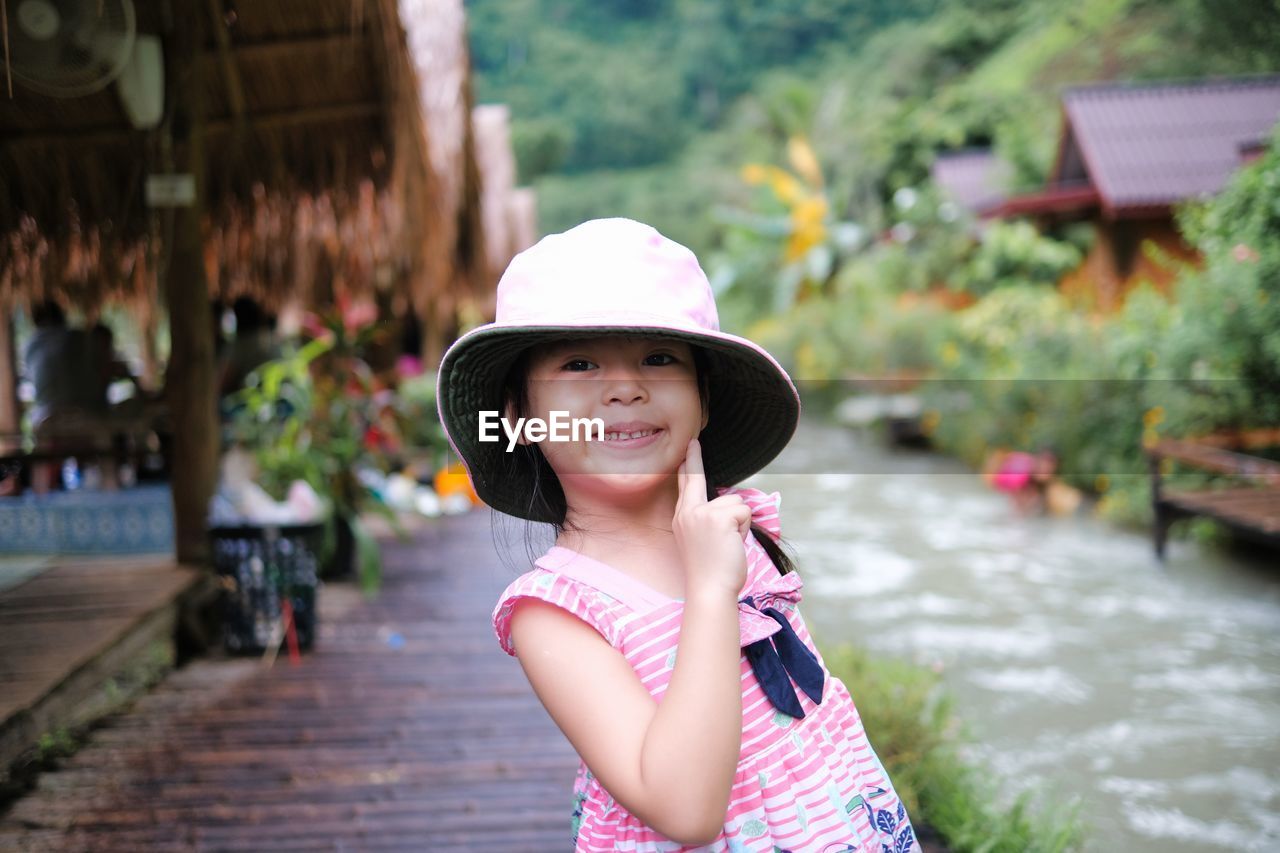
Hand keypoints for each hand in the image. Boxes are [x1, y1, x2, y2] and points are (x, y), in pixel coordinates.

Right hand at [673, 438, 750, 601]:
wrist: (710, 589)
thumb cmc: (710, 571)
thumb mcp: (702, 540)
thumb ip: (708, 519)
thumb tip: (729, 505)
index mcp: (682, 518)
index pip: (685, 486)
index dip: (687, 465)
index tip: (687, 449)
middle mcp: (688, 512)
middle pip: (695, 477)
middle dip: (694, 458)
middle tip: (694, 441)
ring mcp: (702, 513)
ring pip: (735, 502)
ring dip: (740, 522)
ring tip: (729, 543)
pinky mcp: (719, 517)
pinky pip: (744, 512)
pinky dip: (745, 528)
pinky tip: (734, 543)